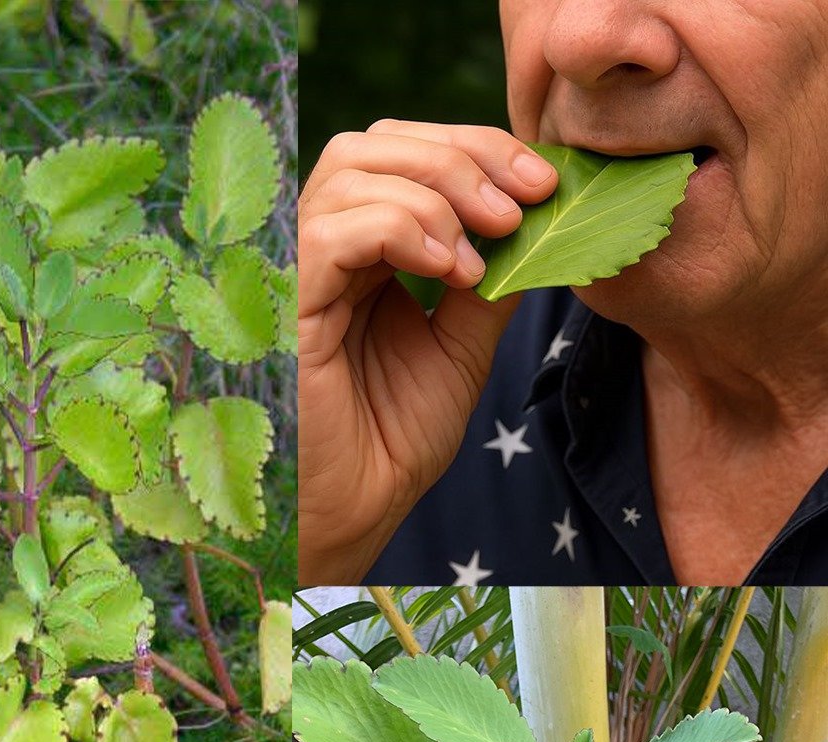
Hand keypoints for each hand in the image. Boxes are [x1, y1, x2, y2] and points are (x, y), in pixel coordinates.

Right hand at [298, 121, 557, 582]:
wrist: (362, 509)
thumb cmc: (398, 441)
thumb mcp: (463, 346)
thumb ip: (488, 279)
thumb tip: (536, 216)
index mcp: (366, 253)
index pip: (409, 157)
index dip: (477, 151)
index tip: (544, 182)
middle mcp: (328, 251)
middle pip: (376, 143)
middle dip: (461, 156)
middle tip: (521, 203)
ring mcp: (301, 273)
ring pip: (351, 169)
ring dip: (434, 192)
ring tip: (480, 254)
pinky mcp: (286, 307)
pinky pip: (331, 232)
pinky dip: (397, 230)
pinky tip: (445, 271)